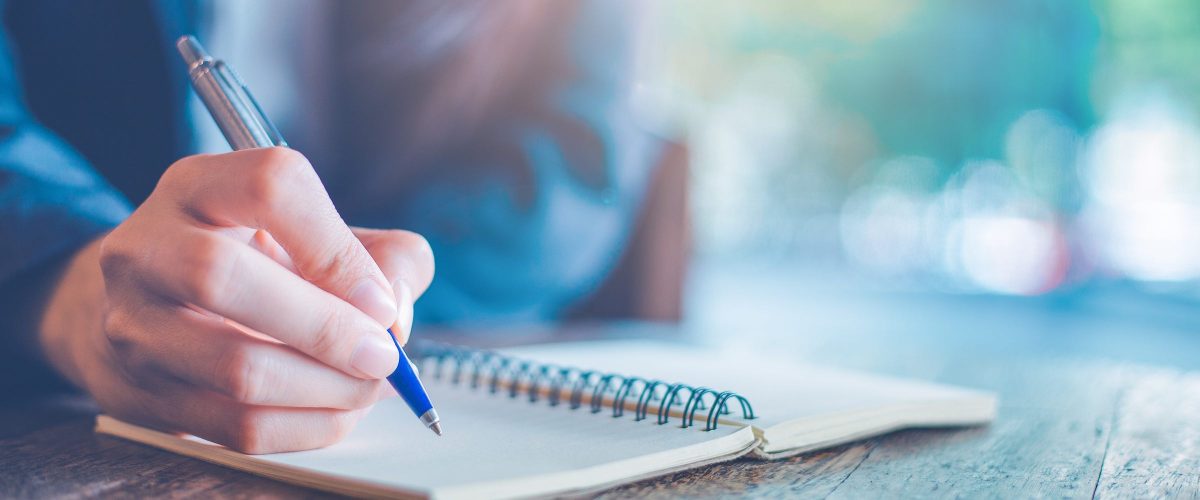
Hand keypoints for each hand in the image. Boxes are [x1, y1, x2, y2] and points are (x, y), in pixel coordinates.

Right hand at [37, 148, 433, 452]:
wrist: (157, 314)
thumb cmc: (259, 266)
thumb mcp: (321, 237)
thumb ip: (384, 257)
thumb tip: (396, 314)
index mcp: (200, 187)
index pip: (270, 187)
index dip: (337, 250)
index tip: (381, 301)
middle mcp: (148, 247)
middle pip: (223, 278)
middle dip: (327, 328)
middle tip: (383, 357)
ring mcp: (131, 325)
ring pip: (235, 368)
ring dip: (326, 389)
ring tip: (369, 387)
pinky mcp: (141, 395)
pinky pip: (237, 428)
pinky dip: (308, 427)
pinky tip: (338, 411)